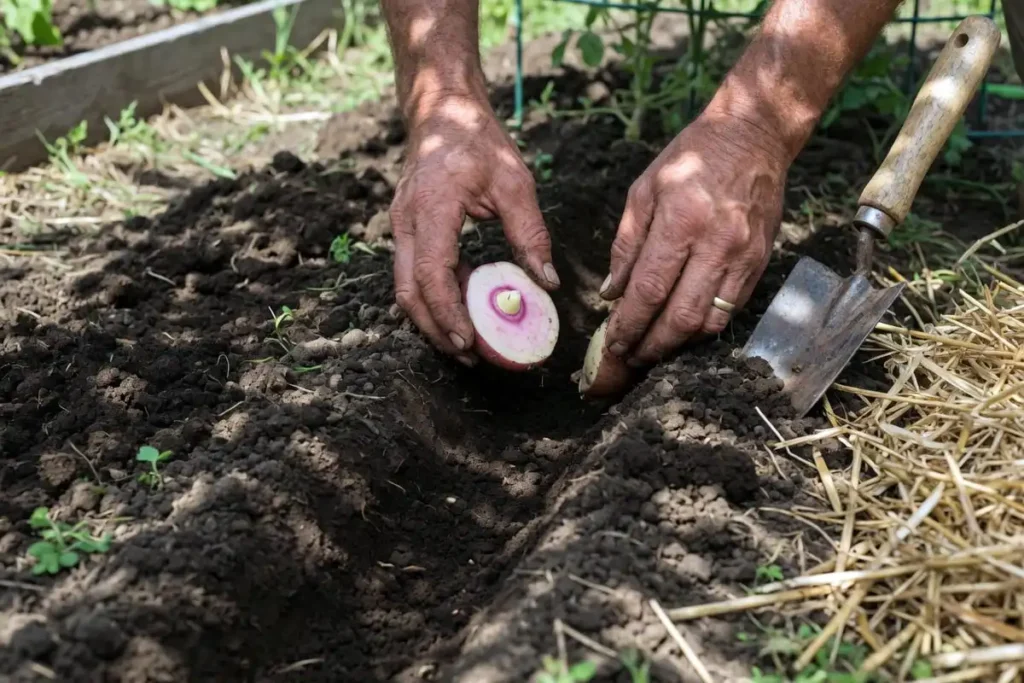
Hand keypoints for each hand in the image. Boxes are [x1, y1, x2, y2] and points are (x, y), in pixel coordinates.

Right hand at [389, 95, 559, 364]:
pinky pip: (411, 273)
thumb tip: (547, 283)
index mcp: (433, 207)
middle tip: (468, 355)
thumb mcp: (515, 183)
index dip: (448, 313)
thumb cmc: (479, 142)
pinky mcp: (405, 230)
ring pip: (404, 288)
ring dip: (431, 320)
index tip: (470, 341)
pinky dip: (433, 298)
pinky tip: (462, 309)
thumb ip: (530, 234)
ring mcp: (399, 225)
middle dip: (435, 330)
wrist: (442, 112)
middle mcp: (406, 220)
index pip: (431, 273)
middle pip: (408, 292)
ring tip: (465, 343)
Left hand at [600, 113, 787, 365]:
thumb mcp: (644, 190)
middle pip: (682, 316)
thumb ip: (626, 245)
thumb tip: (612, 293)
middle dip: (652, 346)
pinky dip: (705, 328)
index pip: (650, 289)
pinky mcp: (761, 262)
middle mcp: (717, 242)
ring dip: (679, 345)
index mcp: (682, 220)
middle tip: (629, 359)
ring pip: (710, 322)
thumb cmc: (692, 157)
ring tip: (654, 349)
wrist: (754, 136)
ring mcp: (744, 256)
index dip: (629, 324)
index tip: (612, 343)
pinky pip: (731, 310)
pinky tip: (684, 330)